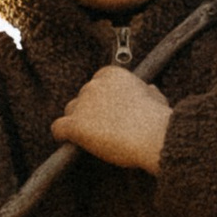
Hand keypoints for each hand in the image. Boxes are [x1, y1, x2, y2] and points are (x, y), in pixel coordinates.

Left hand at [50, 63, 170, 172]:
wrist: (153, 136)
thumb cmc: (158, 120)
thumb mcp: (156, 98)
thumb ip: (147, 92)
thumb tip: (149, 90)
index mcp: (112, 74)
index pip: (97, 84)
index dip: (101, 100)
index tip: (109, 112)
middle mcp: (94, 85)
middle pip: (82, 98)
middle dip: (89, 111)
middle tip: (102, 128)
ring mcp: (83, 104)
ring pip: (71, 112)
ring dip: (78, 123)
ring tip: (91, 138)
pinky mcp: (75, 125)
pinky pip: (58, 128)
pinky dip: (62, 135)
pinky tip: (68, 142)